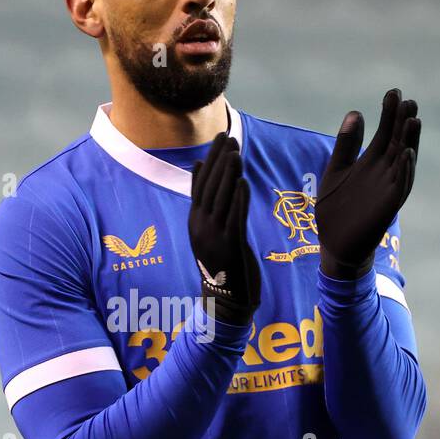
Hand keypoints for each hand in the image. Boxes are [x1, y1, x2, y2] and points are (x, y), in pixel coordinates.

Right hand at [187, 132, 260, 325]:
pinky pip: (234, 218)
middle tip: (228, 138)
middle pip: (210, 188)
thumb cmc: (222, 265)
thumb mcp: (209, 232)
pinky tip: (243, 182)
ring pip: (221, 200)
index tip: (219, 139)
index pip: (200, 185)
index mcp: (195, 222)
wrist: (225, 300)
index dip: (210, 161)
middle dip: (219, 161)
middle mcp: (201, 227)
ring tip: (235, 153)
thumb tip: (200, 169)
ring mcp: (214, 237)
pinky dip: (238, 199)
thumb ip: (206, 203)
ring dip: (228, 175)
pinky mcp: (230, 246)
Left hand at [316, 88, 420, 279]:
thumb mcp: (337, 170)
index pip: (386, 132)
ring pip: (404, 161)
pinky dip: (405, 171)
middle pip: (398, 142)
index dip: (389, 113)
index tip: (393, 91)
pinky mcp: (388, 207)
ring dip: (410, 141)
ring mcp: (388, 188)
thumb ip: (346, 144)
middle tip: (408, 100)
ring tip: (413, 120)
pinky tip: (408, 154)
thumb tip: (356, 111)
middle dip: (403, 122)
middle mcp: (385, 172)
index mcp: (372, 161)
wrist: (335, 244)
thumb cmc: (336, 209)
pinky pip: (400, 187)